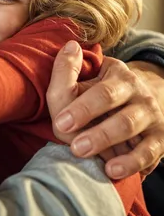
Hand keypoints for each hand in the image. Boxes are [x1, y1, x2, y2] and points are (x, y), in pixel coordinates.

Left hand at [47, 41, 163, 178]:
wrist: (133, 108)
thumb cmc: (95, 97)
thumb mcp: (81, 81)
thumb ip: (68, 70)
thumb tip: (70, 46)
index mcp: (117, 74)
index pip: (102, 90)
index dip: (82, 107)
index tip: (61, 122)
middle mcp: (137, 92)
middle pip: (117, 108)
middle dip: (93, 126)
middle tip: (74, 145)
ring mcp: (150, 115)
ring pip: (130, 127)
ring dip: (106, 142)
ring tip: (85, 154)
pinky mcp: (159, 139)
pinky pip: (148, 152)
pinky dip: (131, 162)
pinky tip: (112, 169)